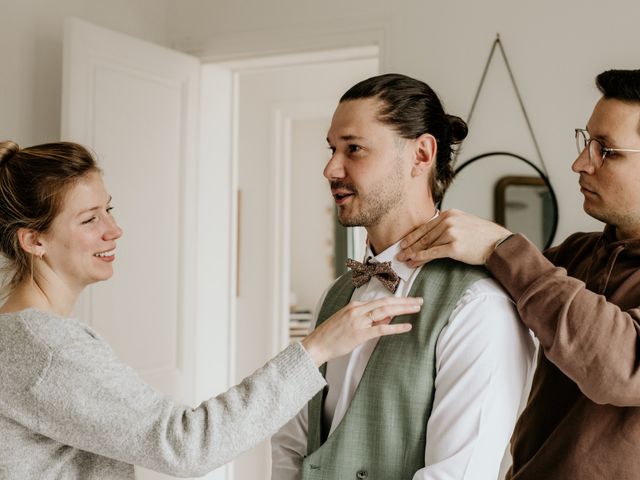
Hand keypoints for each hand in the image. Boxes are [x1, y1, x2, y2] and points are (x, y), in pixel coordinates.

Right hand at [301, 296, 421, 365]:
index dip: (397, 300)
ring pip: (385, 311)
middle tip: (420, 300)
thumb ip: (367, 319)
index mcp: (355, 306)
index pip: (380, 301)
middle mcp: (357, 310)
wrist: (316, 344)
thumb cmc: (331, 336)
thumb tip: (387, 317)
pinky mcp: (360, 334)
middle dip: (404, 301)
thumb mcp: (348, 322)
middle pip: (386, 302)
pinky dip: (396, 326)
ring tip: (417, 308)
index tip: (409, 300)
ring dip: (403, 309)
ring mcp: (358, 321)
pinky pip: (381, 329)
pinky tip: (407, 326)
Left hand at [397, 209, 511, 266]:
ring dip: (413, 254)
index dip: (412, 236)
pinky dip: (421, 257)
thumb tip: (430, 236)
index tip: (403, 243)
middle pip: (424, 236)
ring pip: (427, 245)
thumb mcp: (463, 223)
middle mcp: (449, 221)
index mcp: (449, 214)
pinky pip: (433, 253)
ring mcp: (451, 233)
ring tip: (404, 260)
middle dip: (409, 246)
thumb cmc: (482, 236)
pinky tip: (414, 261)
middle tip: (398, 253)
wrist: (498, 243)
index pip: (426, 226)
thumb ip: (447, 225)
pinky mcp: (454, 246)